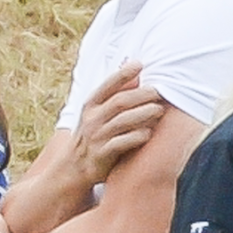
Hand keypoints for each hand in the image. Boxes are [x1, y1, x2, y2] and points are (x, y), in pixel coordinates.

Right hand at [71, 60, 164, 187]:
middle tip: (159, 93)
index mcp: (91, 105)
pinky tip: (148, 133)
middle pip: (120, 102)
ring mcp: (96, 138)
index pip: (107, 85)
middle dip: (142, 95)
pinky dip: (136, 137)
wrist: (73, 168)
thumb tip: (137, 71)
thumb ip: (116, 93)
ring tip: (159, 111)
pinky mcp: (102, 156)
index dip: (123, 74)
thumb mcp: (97, 112)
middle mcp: (92, 120)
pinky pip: (121, 144)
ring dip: (144, 114)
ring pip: (122, 122)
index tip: (140, 64)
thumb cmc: (93, 135)